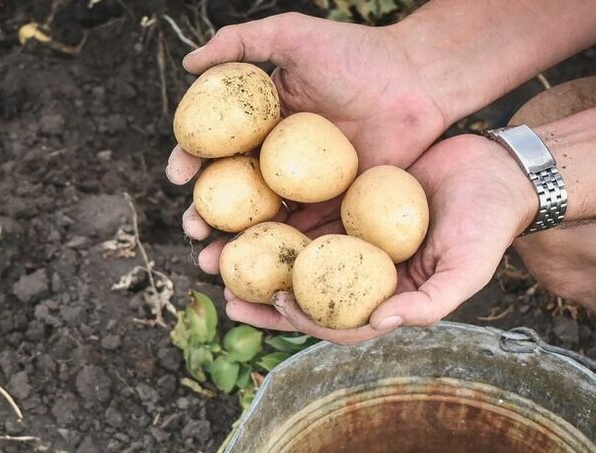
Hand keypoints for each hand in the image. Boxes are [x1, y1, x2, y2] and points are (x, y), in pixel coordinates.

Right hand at [166, 12, 449, 238]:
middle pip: (231, 194)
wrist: (417, 81)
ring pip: (261, 222)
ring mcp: (305, 187)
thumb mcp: (292, 35)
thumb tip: (188, 61)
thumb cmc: (355, 53)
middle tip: (192, 230)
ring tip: (211, 261)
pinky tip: (261, 273)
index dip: (191, 161)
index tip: (178, 175)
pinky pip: (303, 234)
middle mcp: (277, 159)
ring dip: (233, 245)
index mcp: (260, 123)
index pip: (215, 147)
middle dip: (203, 216)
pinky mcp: (335, 208)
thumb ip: (239, 42)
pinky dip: (280, 255)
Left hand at [215, 134, 538, 343]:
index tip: (273, 302)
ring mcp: (353, 240)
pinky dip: (276, 216)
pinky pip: (305, 213)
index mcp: (387, 300)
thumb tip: (378, 326)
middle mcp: (363, 276)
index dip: (302, 320)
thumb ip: (428, 304)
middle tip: (224, 292)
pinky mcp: (347, 204)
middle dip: (263, 299)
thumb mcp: (466, 270)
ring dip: (258, 257)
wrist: (497, 169)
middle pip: (304, 295)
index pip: (336, 323)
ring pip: (296, 255)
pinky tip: (245, 208)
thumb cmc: (487, 224)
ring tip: (217, 251)